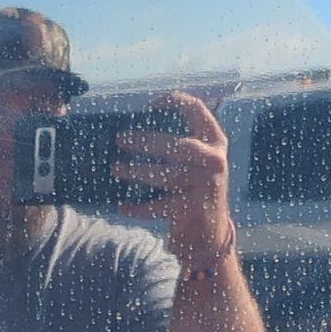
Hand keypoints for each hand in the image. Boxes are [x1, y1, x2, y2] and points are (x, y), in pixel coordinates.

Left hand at [112, 92, 233, 261]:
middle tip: (120, 139)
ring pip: (166, 176)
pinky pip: (160, 205)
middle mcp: (214, 160)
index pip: (198, 110)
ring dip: (137, 172)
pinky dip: (139, 207)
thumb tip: (135, 127)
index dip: (174, 101)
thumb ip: (178, 141)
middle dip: (146, 142)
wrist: (211, 230)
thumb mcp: (197, 159)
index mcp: (215, 141)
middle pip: (177, 146)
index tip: (149, 106)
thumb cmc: (195, 186)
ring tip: (115, 169)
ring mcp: (206, 185)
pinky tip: (123, 206)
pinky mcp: (194, 209)